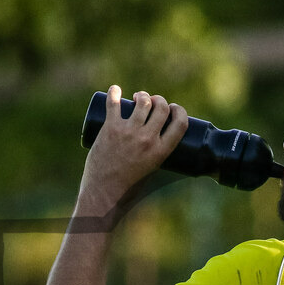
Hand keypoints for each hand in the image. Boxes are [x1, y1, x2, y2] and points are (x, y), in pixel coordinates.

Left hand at [77, 85, 187, 215]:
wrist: (103, 194)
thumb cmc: (127, 189)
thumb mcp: (150, 172)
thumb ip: (154, 156)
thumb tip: (155, 143)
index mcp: (160, 152)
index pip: (180, 123)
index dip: (179, 111)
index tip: (173, 109)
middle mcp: (147, 140)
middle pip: (161, 108)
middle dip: (159, 100)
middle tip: (153, 102)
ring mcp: (128, 132)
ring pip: (142, 101)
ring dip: (142, 96)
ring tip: (137, 98)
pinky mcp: (110, 128)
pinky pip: (113, 103)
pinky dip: (114, 92)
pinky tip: (115, 90)